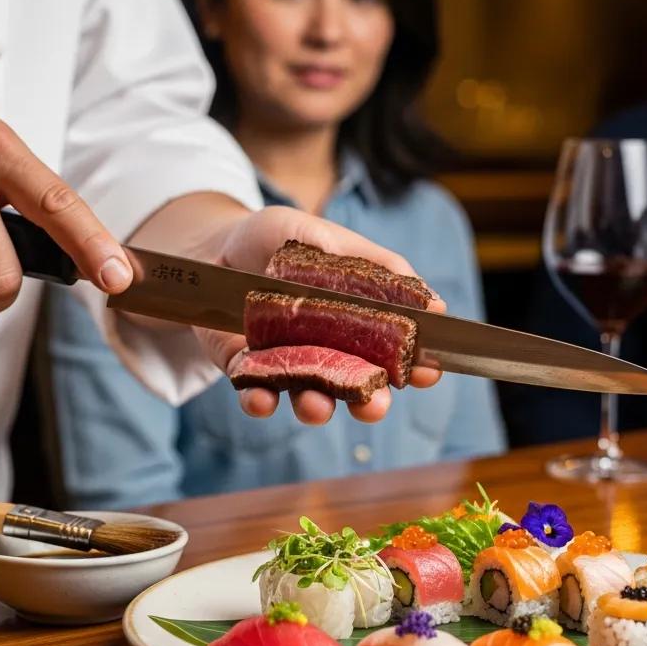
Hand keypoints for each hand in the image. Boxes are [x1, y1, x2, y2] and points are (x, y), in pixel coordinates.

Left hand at [190, 203, 444, 423]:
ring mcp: (288, 366)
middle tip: (376, 406)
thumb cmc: (282, 241)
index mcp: (359, 323)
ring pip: (310, 398)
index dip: (414, 364)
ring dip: (317, 407)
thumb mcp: (328, 238)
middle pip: (357, 387)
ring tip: (317, 406)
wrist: (217, 245)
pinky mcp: (246, 372)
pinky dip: (259, 400)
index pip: (394, 351)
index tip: (429, 372)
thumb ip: (375, 267)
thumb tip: (430, 300)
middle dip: (369, 402)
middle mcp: (329, 353)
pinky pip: (256, 394)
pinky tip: (262, 399)